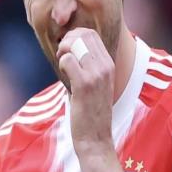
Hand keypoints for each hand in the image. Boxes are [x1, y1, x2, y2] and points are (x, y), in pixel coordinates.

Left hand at [56, 28, 114, 156]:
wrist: (96, 137)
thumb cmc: (91, 112)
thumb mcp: (96, 84)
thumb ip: (87, 66)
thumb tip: (69, 51)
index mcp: (109, 64)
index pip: (92, 34)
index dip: (75, 36)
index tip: (67, 49)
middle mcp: (106, 66)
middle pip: (84, 34)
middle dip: (67, 40)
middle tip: (62, 55)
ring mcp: (97, 74)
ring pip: (75, 45)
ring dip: (63, 52)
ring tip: (63, 66)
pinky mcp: (84, 84)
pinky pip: (67, 60)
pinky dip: (61, 64)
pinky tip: (64, 77)